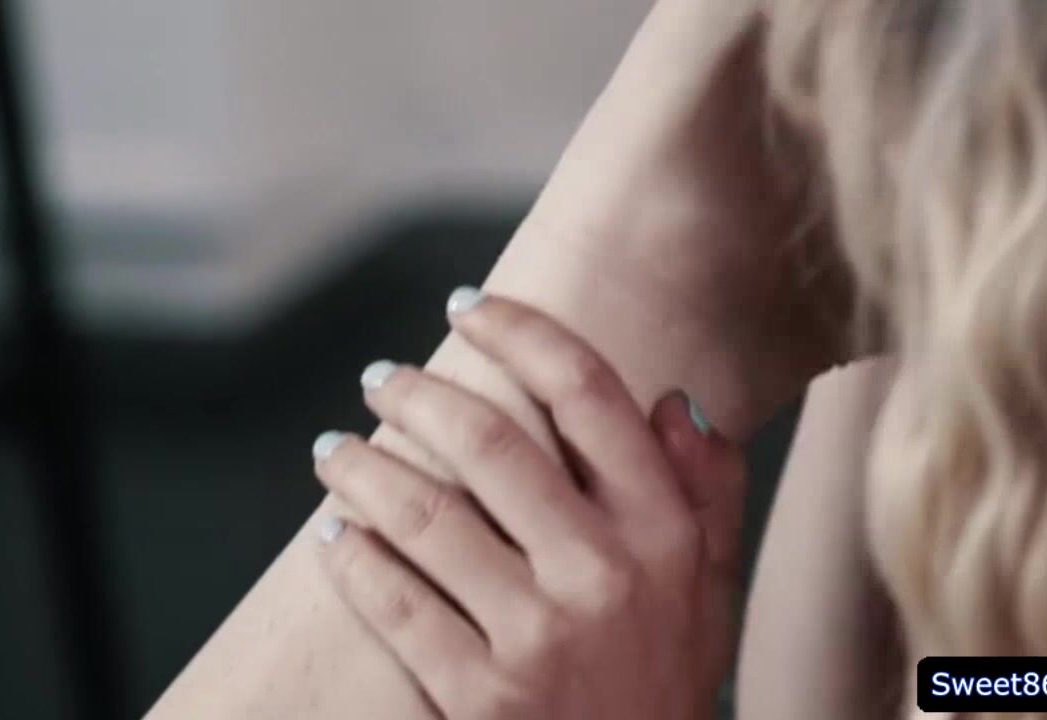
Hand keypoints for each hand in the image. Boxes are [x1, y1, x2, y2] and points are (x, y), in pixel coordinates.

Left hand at [311, 290, 744, 717]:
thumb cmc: (666, 685)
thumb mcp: (713, 592)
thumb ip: (709, 493)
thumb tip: (674, 400)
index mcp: (665, 532)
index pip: (590, 395)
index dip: (521, 332)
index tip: (470, 305)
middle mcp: (607, 572)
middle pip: (492, 441)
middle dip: (418, 394)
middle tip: (380, 378)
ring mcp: (540, 636)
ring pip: (426, 514)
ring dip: (362, 466)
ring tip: (333, 449)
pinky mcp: (482, 696)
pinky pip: (395, 604)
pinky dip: (352, 558)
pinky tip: (334, 534)